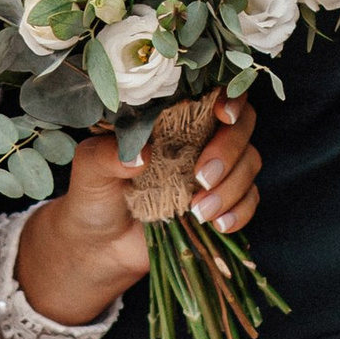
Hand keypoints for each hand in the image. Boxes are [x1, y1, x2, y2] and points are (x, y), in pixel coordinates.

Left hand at [14, 99, 261, 327]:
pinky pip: (250, 200)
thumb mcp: (89, 168)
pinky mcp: (222, 203)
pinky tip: (217, 225)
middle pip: (242, 125)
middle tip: (201, 178)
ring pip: (249, 163)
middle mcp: (199, 138)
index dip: (228, 97)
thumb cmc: (94, 194)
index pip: (213, 92)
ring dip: (232, 187)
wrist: (100, 245)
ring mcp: (215, 171)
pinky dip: (240, 212)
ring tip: (198, 213)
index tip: (222, 114)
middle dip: (229, 149)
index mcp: (171, 118)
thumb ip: (106, 155)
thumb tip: (142, 155)